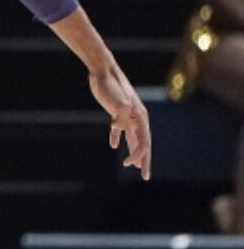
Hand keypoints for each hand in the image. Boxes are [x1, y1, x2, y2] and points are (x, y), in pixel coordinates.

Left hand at [88, 60, 150, 178]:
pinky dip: (117, 137)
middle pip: (143, 144)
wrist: (102, 71)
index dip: (138, 156)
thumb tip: (119, 128)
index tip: (127, 164)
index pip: (143, 143)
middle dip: (144, 161)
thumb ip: (121, 115)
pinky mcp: (116, 112)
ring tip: (133, 166)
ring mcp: (127, 115)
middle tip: (145, 177)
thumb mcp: (116, 100)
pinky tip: (113, 145)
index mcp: (140, 117)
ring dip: (134, 152)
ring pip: (133, 138)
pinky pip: (120, 129)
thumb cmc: (110, 85)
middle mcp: (137, 117)